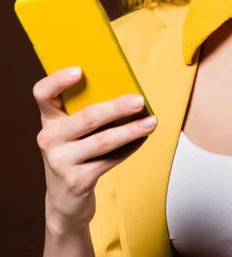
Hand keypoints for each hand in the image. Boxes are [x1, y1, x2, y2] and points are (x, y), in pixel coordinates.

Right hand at [33, 67, 156, 233]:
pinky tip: (142, 139)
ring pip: (102, 141)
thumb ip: (83, 110)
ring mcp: (61, 161)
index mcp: (48, 119)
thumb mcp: (70, 130)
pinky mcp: (77, 181)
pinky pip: (110, 160)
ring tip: (151, 122)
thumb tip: (123, 87)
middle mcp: (49, 138)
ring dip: (131, 130)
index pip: (42, 94)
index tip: (79, 70)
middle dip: (116, 108)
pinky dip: (129, 148)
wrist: (64, 199)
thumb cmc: (73, 151)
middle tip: (139, 100)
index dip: (58, 80)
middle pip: (86, 117)